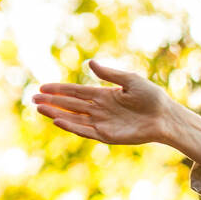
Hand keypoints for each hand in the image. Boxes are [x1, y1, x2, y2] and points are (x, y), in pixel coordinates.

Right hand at [32, 59, 172, 145]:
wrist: (166, 117)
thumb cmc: (152, 97)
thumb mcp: (130, 80)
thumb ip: (110, 74)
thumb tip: (90, 63)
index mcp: (104, 96)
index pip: (76, 92)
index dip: (59, 90)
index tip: (42, 87)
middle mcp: (101, 110)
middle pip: (71, 105)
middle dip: (52, 102)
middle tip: (34, 99)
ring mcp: (104, 123)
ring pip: (75, 119)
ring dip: (57, 114)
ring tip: (40, 109)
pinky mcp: (109, 136)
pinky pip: (87, 131)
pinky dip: (72, 126)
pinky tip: (58, 120)